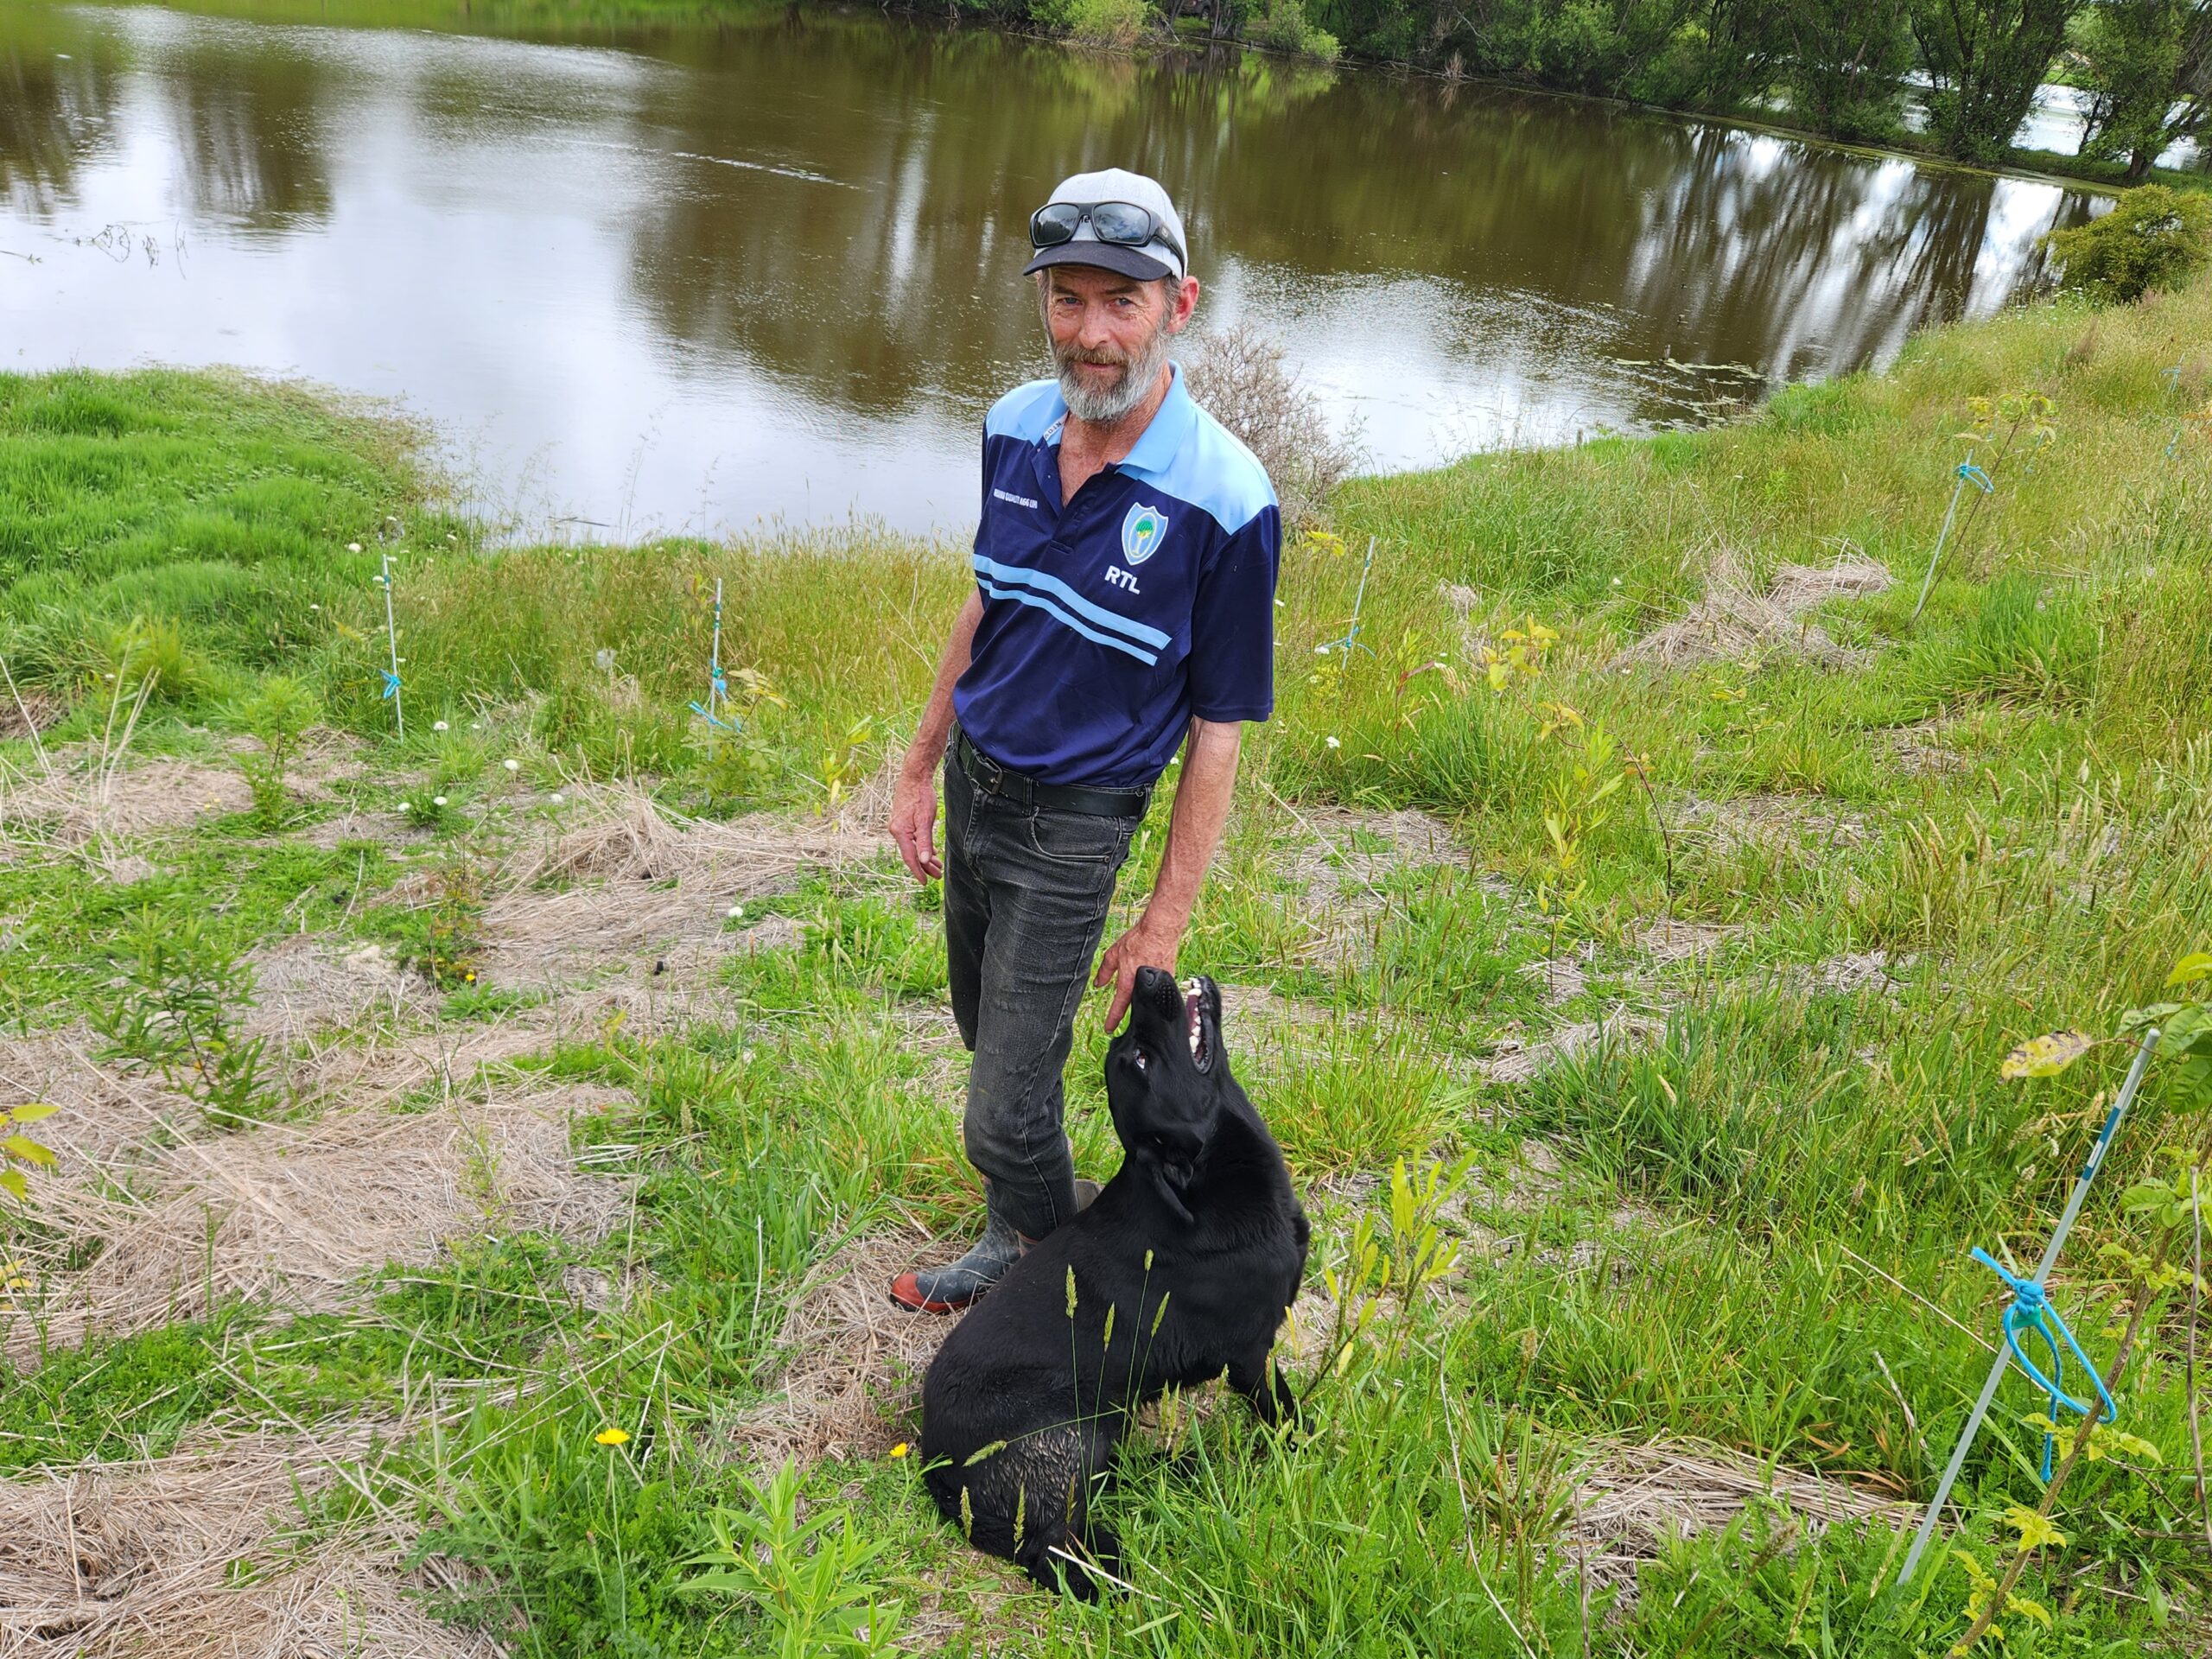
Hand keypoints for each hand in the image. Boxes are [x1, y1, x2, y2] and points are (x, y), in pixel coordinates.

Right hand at [888, 763, 940, 881]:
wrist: (914, 777)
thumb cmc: (920, 796)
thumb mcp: (925, 820)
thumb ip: (924, 841)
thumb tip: (923, 860)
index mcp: (900, 832)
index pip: (909, 857)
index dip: (917, 871)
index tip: (924, 882)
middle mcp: (897, 831)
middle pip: (911, 854)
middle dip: (925, 866)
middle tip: (938, 875)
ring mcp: (899, 826)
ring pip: (913, 847)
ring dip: (925, 857)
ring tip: (937, 866)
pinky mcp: (904, 822)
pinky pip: (912, 839)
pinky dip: (922, 847)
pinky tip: (930, 852)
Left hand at [1094, 914, 1180, 1029]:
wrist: (1160, 930)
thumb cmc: (1138, 940)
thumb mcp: (1114, 953)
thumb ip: (1105, 971)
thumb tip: (1098, 984)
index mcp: (1129, 982)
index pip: (1119, 1006)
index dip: (1113, 1019)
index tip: (1109, 1029)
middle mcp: (1144, 986)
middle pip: (1136, 1005)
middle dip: (1130, 1011)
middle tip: (1122, 1016)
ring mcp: (1159, 983)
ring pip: (1149, 997)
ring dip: (1143, 996)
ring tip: (1140, 995)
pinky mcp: (1169, 978)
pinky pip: (1159, 988)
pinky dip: (1154, 987)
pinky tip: (1152, 982)